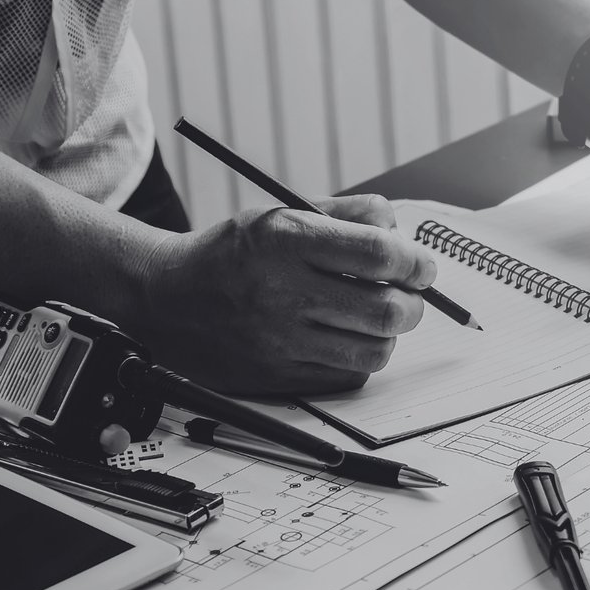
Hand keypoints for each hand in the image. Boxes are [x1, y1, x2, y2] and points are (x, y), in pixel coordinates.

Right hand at [130, 195, 436, 394]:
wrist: (167, 298)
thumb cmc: (236, 253)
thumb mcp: (283, 212)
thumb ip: (348, 215)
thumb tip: (401, 231)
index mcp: (286, 239)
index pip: (378, 254)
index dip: (415, 261)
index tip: (422, 266)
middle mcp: (283, 292)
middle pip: (385, 310)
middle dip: (413, 303)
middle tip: (408, 295)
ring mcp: (280, 341)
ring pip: (374, 351)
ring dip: (388, 335)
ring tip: (375, 318)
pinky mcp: (277, 377)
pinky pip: (347, 377)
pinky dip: (358, 358)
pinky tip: (344, 339)